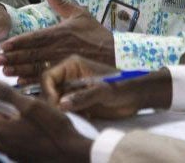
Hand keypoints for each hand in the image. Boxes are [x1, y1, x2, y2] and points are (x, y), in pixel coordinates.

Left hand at [0, 0, 114, 82]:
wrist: (115, 55)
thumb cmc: (97, 34)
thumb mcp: (80, 14)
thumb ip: (61, 2)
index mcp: (60, 32)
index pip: (35, 37)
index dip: (19, 42)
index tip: (4, 45)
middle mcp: (59, 48)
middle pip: (32, 53)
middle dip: (14, 56)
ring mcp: (62, 63)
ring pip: (36, 67)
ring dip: (19, 69)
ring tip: (5, 71)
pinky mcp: (66, 75)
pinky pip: (47, 78)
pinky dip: (32, 81)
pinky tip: (21, 82)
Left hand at [0, 76, 91, 162]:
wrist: (69, 155)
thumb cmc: (52, 128)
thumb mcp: (30, 106)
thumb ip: (6, 94)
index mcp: (0, 129)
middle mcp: (0, 142)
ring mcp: (8, 150)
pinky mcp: (17, 153)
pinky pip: (4, 134)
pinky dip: (3, 121)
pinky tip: (13, 114)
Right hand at [42, 55, 172, 118]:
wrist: (136, 96)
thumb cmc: (121, 86)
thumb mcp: (102, 91)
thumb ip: (82, 97)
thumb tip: (61, 104)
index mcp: (72, 66)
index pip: (48, 77)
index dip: (48, 91)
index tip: (56, 105)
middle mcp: (69, 77)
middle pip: (48, 91)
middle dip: (53, 103)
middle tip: (63, 115)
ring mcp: (73, 91)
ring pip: (55, 102)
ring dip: (60, 111)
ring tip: (73, 117)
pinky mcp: (78, 103)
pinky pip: (65, 111)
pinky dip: (68, 116)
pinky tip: (81, 118)